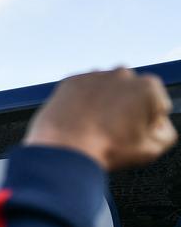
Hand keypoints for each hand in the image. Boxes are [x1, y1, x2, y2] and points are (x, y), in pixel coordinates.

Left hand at [25, 67, 176, 170]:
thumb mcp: (150, 150)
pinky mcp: (72, 81)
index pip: (155, 106)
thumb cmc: (104, 150)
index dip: (145, 125)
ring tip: (92, 128)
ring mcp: (95, 75)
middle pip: (130, 95)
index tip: (131, 135)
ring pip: (105, 91)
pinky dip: (81, 103)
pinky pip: (82, 91)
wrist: (62, 152)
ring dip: (102, 104)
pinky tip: (78, 121)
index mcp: (148, 87)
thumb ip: (165, 132)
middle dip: (124, 110)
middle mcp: (122, 74)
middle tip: (110, 133)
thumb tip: (159, 124)